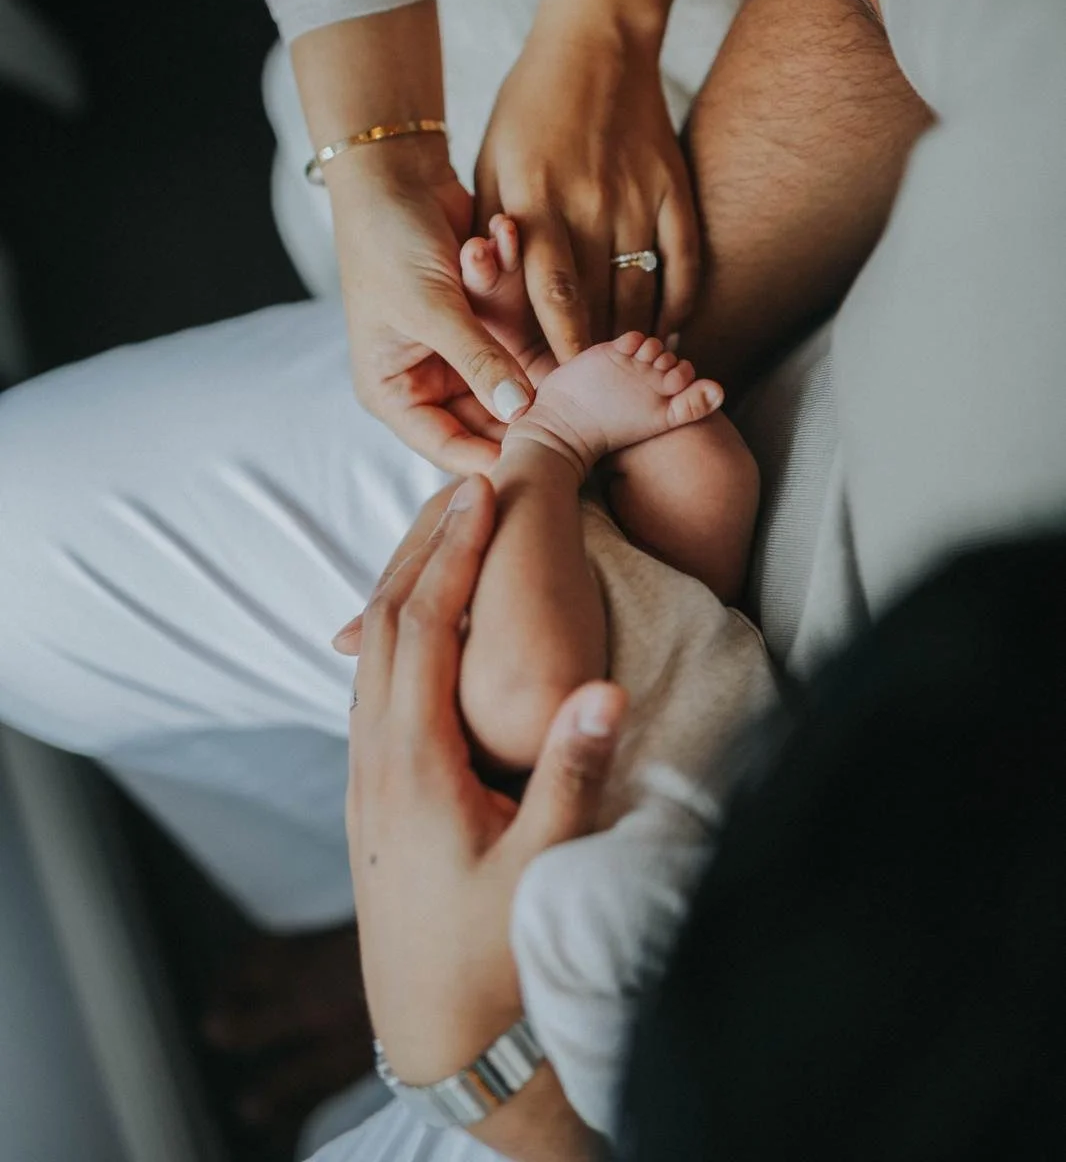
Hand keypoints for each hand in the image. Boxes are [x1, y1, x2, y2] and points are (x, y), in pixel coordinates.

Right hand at [291, 2, 533, 473]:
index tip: (550, 458)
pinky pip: (518, 331)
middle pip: (490, 420)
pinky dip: (519, 301)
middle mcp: (426, 380)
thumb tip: (521, 413)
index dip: (497, 459)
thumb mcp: (431, 306)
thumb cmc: (388, 240)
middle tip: (578, 400)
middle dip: (528, 402)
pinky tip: (504, 249)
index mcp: (394, 393)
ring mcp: (459, 351)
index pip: (450, 448)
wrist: (392, 172)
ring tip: (531, 307)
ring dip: (524, 339)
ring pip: (512, 374)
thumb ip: (478, 360)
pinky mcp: (486, 319)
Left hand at [336, 476, 626, 1088]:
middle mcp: (376, 758)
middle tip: (464, 484)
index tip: (482, 492)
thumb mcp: (543, 868)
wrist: (435, 1037)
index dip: (454, 554)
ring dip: (407, 582)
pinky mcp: (372, 793)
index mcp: (414, 764)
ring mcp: (366, 776)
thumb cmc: (491, 958)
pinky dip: (399, 629)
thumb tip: (606, 688)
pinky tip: (425, 622)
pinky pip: (375, 684)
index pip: (425, 627)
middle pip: (386, 622)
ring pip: (372, 651)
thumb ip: (572, 776)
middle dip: (424, 546)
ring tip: (447, 532)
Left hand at [475, 0, 703, 363]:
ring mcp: (640, 200)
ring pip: (643, 298)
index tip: (548, 393)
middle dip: (591, 364)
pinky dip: (679, 308)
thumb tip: (490, 310)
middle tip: (589, 405)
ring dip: (635, 346)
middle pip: (598, 309)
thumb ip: (495, 238)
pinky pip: (684, 266)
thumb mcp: (492, 168)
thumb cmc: (528, 112)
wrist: (595, 41)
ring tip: (627, 382)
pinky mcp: (676, 190)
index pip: (549, 299)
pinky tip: (668, 336)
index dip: (552, 354)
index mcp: (535, 204)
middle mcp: (590, 207)